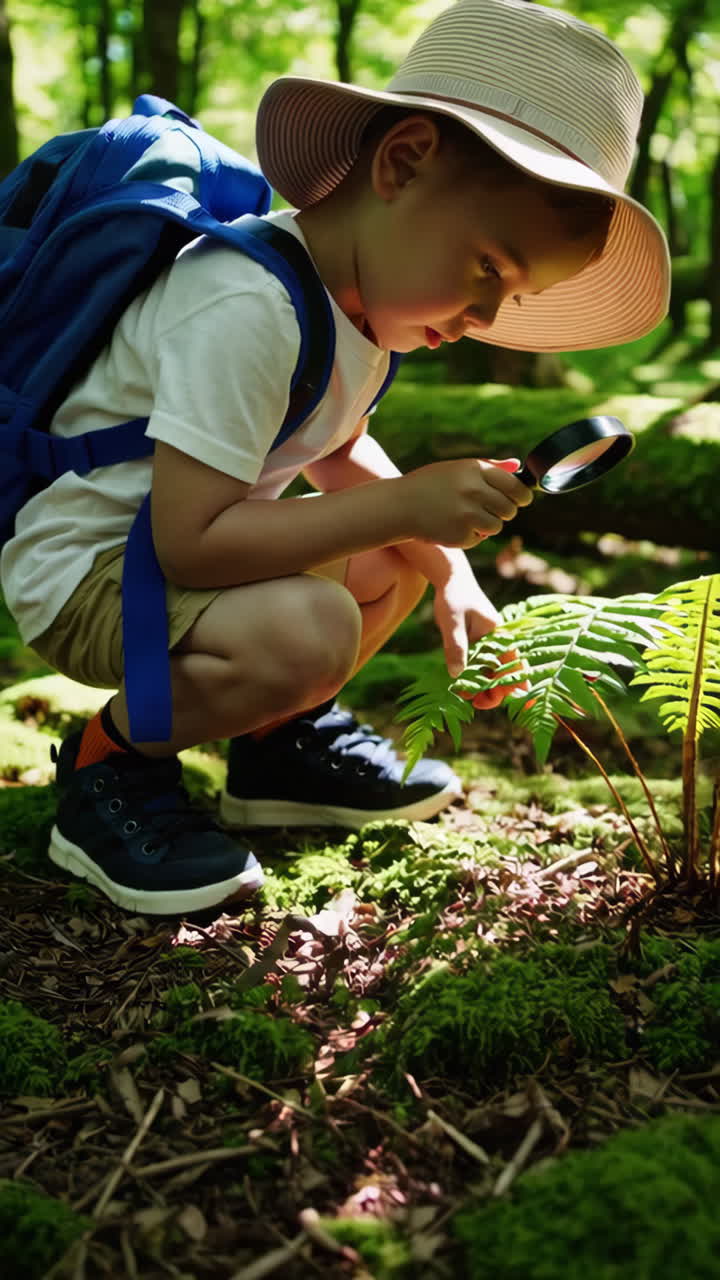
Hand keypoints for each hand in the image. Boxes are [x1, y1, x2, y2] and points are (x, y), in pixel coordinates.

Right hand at [398, 457, 532, 548]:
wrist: (399, 505)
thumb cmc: (430, 484)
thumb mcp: (457, 468)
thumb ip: (489, 466)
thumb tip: (517, 465)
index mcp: (474, 470)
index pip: (515, 486)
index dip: (522, 496)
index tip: (521, 500)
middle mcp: (473, 490)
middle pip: (510, 509)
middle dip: (504, 511)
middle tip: (488, 509)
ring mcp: (467, 514)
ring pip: (497, 526)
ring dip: (487, 525)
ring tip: (467, 517)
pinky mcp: (460, 535)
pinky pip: (479, 539)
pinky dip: (469, 536)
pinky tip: (452, 526)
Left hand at [431, 555, 528, 707]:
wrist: (450, 578)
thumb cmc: (453, 597)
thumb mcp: (451, 622)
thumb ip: (456, 647)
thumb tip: (457, 675)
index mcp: (497, 635)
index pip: (513, 665)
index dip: (518, 683)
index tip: (518, 700)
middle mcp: (496, 640)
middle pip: (503, 672)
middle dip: (494, 691)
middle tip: (477, 704)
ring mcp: (487, 642)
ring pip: (490, 671)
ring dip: (482, 687)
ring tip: (466, 698)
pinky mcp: (477, 643)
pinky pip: (479, 665)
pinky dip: (474, 677)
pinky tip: (462, 686)